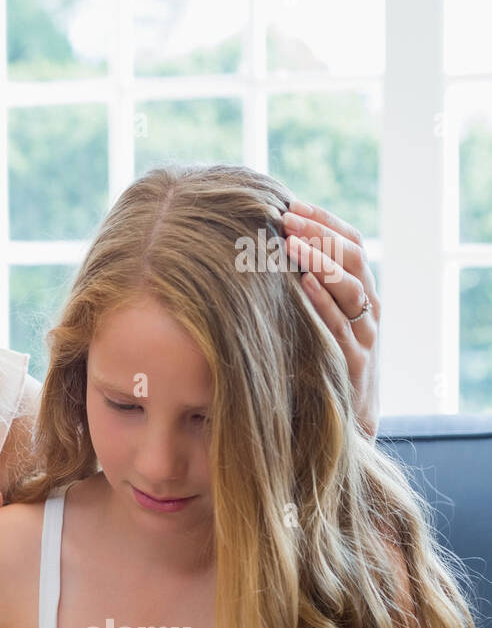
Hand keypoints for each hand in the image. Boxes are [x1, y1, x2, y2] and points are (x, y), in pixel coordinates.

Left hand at [283, 199, 381, 437]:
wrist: (343, 424)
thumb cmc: (317, 364)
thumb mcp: (312, 322)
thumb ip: (299, 289)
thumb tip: (258, 252)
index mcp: (360, 292)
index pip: (350, 241)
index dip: (324, 219)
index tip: (292, 202)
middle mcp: (368, 308)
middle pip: (354, 256)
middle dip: (320, 232)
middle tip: (286, 216)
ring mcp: (364, 335)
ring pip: (351, 287)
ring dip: (320, 260)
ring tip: (293, 241)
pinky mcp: (354, 363)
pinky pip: (340, 326)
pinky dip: (321, 302)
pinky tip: (300, 285)